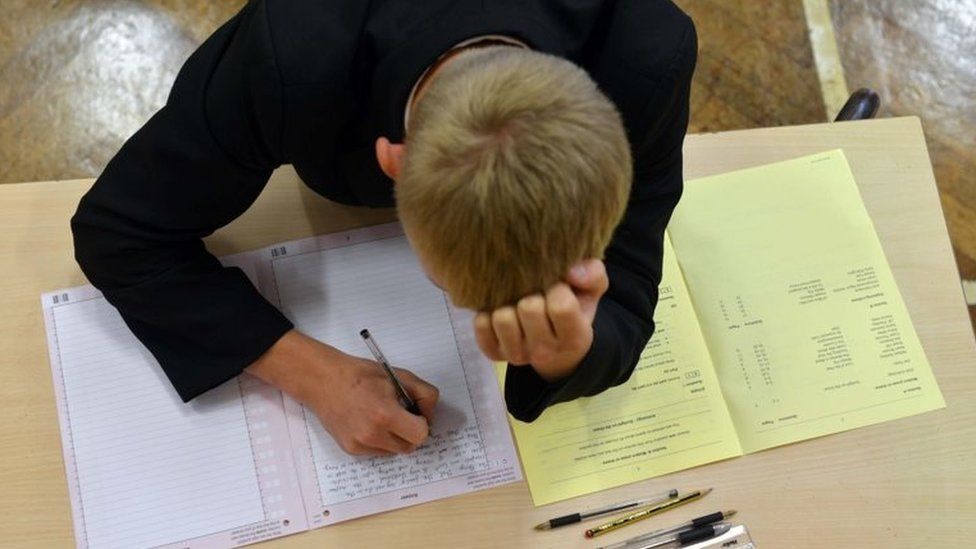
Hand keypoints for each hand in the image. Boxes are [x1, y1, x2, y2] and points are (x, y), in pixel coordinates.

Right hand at [246, 330, 438, 455]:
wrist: (324, 381)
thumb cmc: (361, 375)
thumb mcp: (399, 376)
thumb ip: (424, 394)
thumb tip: (429, 416)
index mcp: (385, 414)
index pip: (420, 434)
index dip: (422, 423)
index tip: (416, 414)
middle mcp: (372, 435)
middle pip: (409, 446)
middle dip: (411, 432)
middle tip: (402, 415)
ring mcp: (360, 445)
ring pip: (394, 451)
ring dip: (395, 437)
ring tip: (382, 416)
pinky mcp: (351, 450)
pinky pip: (378, 452)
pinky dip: (380, 440)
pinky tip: (369, 422)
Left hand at [473, 259, 607, 380]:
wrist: (556, 343)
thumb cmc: (574, 307)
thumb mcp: (591, 290)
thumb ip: (593, 274)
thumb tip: (571, 272)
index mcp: (574, 338)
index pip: (561, 307)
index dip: (558, 288)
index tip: (558, 286)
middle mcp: (545, 352)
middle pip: (529, 308)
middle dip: (533, 292)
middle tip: (537, 292)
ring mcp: (517, 356)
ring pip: (502, 318)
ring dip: (508, 303)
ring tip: (518, 301)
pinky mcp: (494, 353)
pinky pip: (481, 326)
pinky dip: (487, 313)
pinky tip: (502, 309)